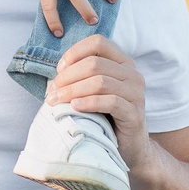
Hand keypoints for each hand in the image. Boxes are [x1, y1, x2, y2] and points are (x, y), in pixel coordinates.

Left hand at [47, 36, 148, 166]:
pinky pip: (110, 102)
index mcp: (122, 62)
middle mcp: (132, 74)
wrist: (128, 146)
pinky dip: (89, 103)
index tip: (59, 71)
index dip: (74, 53)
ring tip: (56, 101)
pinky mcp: (134, 113)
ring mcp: (136, 93)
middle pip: (95, 63)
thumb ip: (78, 80)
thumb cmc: (105, 116)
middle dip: (68, 77)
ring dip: (73, 90)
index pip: (98, 42)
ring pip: (100, 82)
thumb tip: (52, 81)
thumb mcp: (92, 92)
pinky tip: (75, 107)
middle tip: (52, 92)